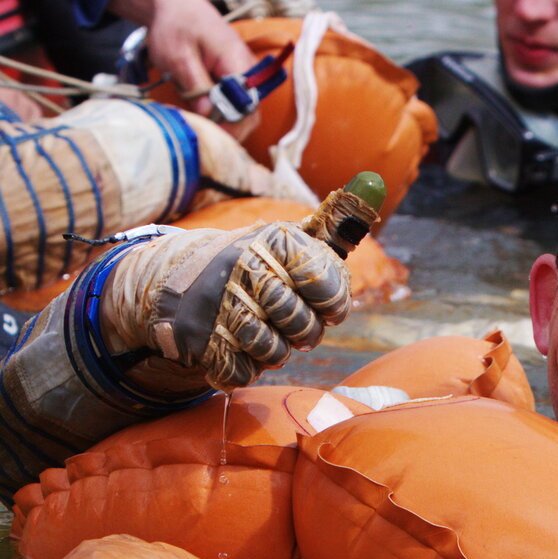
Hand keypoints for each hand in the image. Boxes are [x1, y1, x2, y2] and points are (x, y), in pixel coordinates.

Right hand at [98, 221, 350, 392]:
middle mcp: (245, 267)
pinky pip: (241, 372)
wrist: (185, 278)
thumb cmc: (259, 264)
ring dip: (277, 351)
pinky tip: (242, 347)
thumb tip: (372, 187)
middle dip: (306, 333)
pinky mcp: (200, 337)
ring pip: (272, 351)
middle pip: (300, 323)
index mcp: (274, 241)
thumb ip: (333, 227)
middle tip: (300, 327)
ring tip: (272, 335)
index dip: (334, 303)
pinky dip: (247, 368)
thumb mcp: (291, 240)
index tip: (331, 310)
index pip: (322, 279)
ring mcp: (219, 302)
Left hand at [109, 0, 252, 118]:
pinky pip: (234, 104)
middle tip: (197, 129)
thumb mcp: (177, 56)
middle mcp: (248, 70)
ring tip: (195, 117)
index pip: (246, 106)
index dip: (229, 125)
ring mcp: (243, 74)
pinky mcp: (234, 78)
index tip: (205, 132)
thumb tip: (209, 115)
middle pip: (249, 114)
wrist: (174, 3)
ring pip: (242, 112)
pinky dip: (218, 112)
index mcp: (237, 61)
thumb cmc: (175, 24)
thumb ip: (196, 86)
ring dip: (221, 121)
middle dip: (226, 128)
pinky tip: (198, 108)